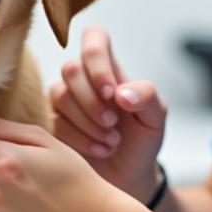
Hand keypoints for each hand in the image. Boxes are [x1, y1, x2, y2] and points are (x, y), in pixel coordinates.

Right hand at [49, 26, 166, 201]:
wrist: (130, 175)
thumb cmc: (143, 139)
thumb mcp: (156, 117)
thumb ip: (146, 96)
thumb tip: (121, 93)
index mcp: (109, 68)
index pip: (94, 37)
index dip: (96, 59)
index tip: (111, 91)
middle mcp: (83, 79)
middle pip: (71, 68)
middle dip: (93, 100)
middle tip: (114, 123)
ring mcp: (65, 101)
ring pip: (60, 95)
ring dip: (89, 122)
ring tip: (112, 140)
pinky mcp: (54, 124)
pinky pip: (56, 122)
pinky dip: (82, 139)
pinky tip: (101, 148)